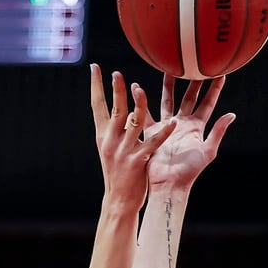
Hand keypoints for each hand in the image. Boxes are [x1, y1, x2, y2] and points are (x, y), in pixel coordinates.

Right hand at [92, 65, 170, 205]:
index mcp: (103, 135)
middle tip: (117, 73)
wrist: (119, 200)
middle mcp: (110, 140)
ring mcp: (123, 150)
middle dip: (116, 91)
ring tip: (140, 89)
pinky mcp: (138, 161)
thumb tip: (123, 110)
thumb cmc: (118, 173)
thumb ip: (115, 129)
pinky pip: (153, 143)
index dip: (95, 86)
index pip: (97, 106)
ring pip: (132, 122)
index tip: (94, 68)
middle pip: (114, 110)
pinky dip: (164, 132)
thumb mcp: (110, 149)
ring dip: (138, 104)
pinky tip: (173, 122)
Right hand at [145, 75, 233, 192]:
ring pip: (167, 100)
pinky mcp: (153, 131)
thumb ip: (218, 131)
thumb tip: (232, 114)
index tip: (221, 72)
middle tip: (194, 63)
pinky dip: (141, 102)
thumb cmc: (189, 171)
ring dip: (168, 85)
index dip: (214, 89)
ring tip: (167, 67)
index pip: (208, 103)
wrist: (169, 183)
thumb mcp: (207, 151)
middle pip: (188, 97)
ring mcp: (168, 126)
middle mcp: (183, 124)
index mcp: (197, 128)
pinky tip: (137, 88)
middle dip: (192, 81)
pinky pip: (146, 113)